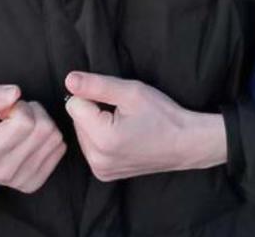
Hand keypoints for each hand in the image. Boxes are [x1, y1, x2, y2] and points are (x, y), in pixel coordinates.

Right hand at [0, 85, 66, 192]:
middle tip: (15, 116)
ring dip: (42, 123)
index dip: (18, 108)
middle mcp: (5, 172)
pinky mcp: (34, 182)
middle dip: (33, 113)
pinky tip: (30, 139)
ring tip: (22, 126)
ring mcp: (21, 180)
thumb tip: (15, 93)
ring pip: (55, 137)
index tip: (5, 111)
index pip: (24, 122)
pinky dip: (49, 138)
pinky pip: (59, 149)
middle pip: (43, 129)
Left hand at [64, 72, 226, 180]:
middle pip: (76, 120)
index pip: (74, 104)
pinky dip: (101, 139)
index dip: (95, 96)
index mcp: (102, 138)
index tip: (117, 102)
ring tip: (125, 125)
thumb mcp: (132, 92)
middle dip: (94, 112)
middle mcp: (97, 159)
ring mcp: (101, 170)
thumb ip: (96, 85)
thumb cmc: (163, 115)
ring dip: (96, 125)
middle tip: (123, 114)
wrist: (185, 143)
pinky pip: (90, 147)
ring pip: (82, 134)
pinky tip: (122, 137)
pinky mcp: (104, 174)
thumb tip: (69, 80)